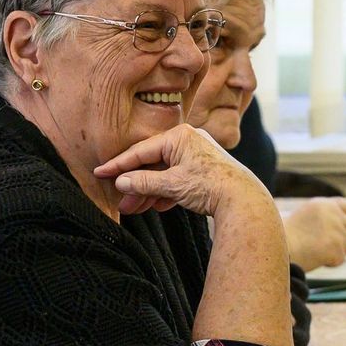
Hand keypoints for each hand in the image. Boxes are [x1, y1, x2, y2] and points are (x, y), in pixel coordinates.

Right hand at [93, 124, 266, 217]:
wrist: (244, 200)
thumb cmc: (210, 186)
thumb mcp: (172, 184)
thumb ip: (144, 182)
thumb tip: (121, 182)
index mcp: (179, 136)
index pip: (141, 151)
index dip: (119, 165)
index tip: (100, 173)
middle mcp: (187, 141)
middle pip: (152, 163)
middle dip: (134, 185)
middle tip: (119, 202)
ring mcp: (196, 156)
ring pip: (163, 174)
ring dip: (147, 192)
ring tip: (132, 209)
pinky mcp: (203, 171)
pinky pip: (176, 180)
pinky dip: (165, 193)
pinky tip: (155, 206)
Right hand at [283, 198, 345, 269]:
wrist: (276, 249)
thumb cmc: (285, 239)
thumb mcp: (309, 227)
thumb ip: (333, 231)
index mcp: (322, 203)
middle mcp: (332, 212)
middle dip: (342, 238)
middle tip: (321, 245)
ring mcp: (335, 228)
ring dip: (334, 251)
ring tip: (312, 250)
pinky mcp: (336, 245)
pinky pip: (340, 259)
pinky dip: (329, 262)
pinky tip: (314, 258)